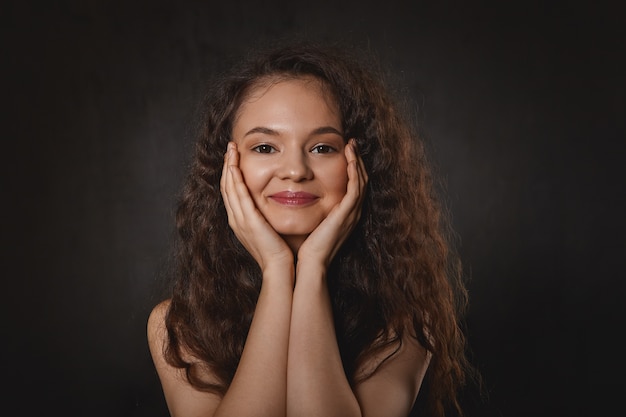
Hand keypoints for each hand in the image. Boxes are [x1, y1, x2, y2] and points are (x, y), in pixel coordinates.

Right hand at [220, 142, 293, 271]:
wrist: (280, 267)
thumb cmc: (280, 250)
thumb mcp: (269, 229)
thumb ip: (266, 216)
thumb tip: (274, 203)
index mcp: (240, 221)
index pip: (231, 192)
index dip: (231, 173)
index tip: (234, 157)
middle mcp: (235, 219)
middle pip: (226, 186)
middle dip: (227, 165)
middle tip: (230, 147)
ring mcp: (239, 220)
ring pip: (229, 187)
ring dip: (229, 167)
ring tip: (231, 150)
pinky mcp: (248, 220)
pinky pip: (238, 195)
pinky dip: (235, 179)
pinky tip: (235, 166)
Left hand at [297, 139, 367, 269]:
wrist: (309, 263)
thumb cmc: (305, 246)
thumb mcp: (310, 222)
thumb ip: (309, 209)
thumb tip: (295, 195)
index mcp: (344, 215)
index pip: (353, 186)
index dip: (351, 168)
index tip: (344, 152)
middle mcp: (351, 213)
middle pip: (361, 180)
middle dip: (357, 161)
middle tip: (351, 143)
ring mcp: (351, 213)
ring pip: (361, 181)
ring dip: (357, 161)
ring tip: (351, 145)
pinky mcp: (347, 213)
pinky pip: (356, 187)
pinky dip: (355, 171)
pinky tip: (350, 158)